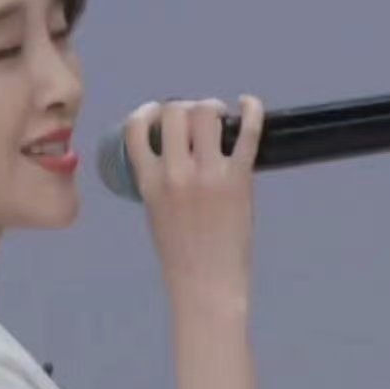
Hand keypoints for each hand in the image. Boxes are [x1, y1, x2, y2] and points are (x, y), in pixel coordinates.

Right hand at [124, 95, 264, 315]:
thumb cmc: (180, 255)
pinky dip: (252, 111)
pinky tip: (250, 104)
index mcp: (149, 181)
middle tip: (199, 118)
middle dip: (185, 107)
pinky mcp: (238, 178)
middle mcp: (175, 172)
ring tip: (221, 116)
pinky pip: (247, 133)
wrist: (206, 284)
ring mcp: (207, 173)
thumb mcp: (155, 213)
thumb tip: (171, 155)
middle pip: (175, 112)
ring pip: (206, 114)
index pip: (136, 128)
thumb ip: (158, 182)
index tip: (160, 112)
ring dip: (213, 108)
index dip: (148, 111)